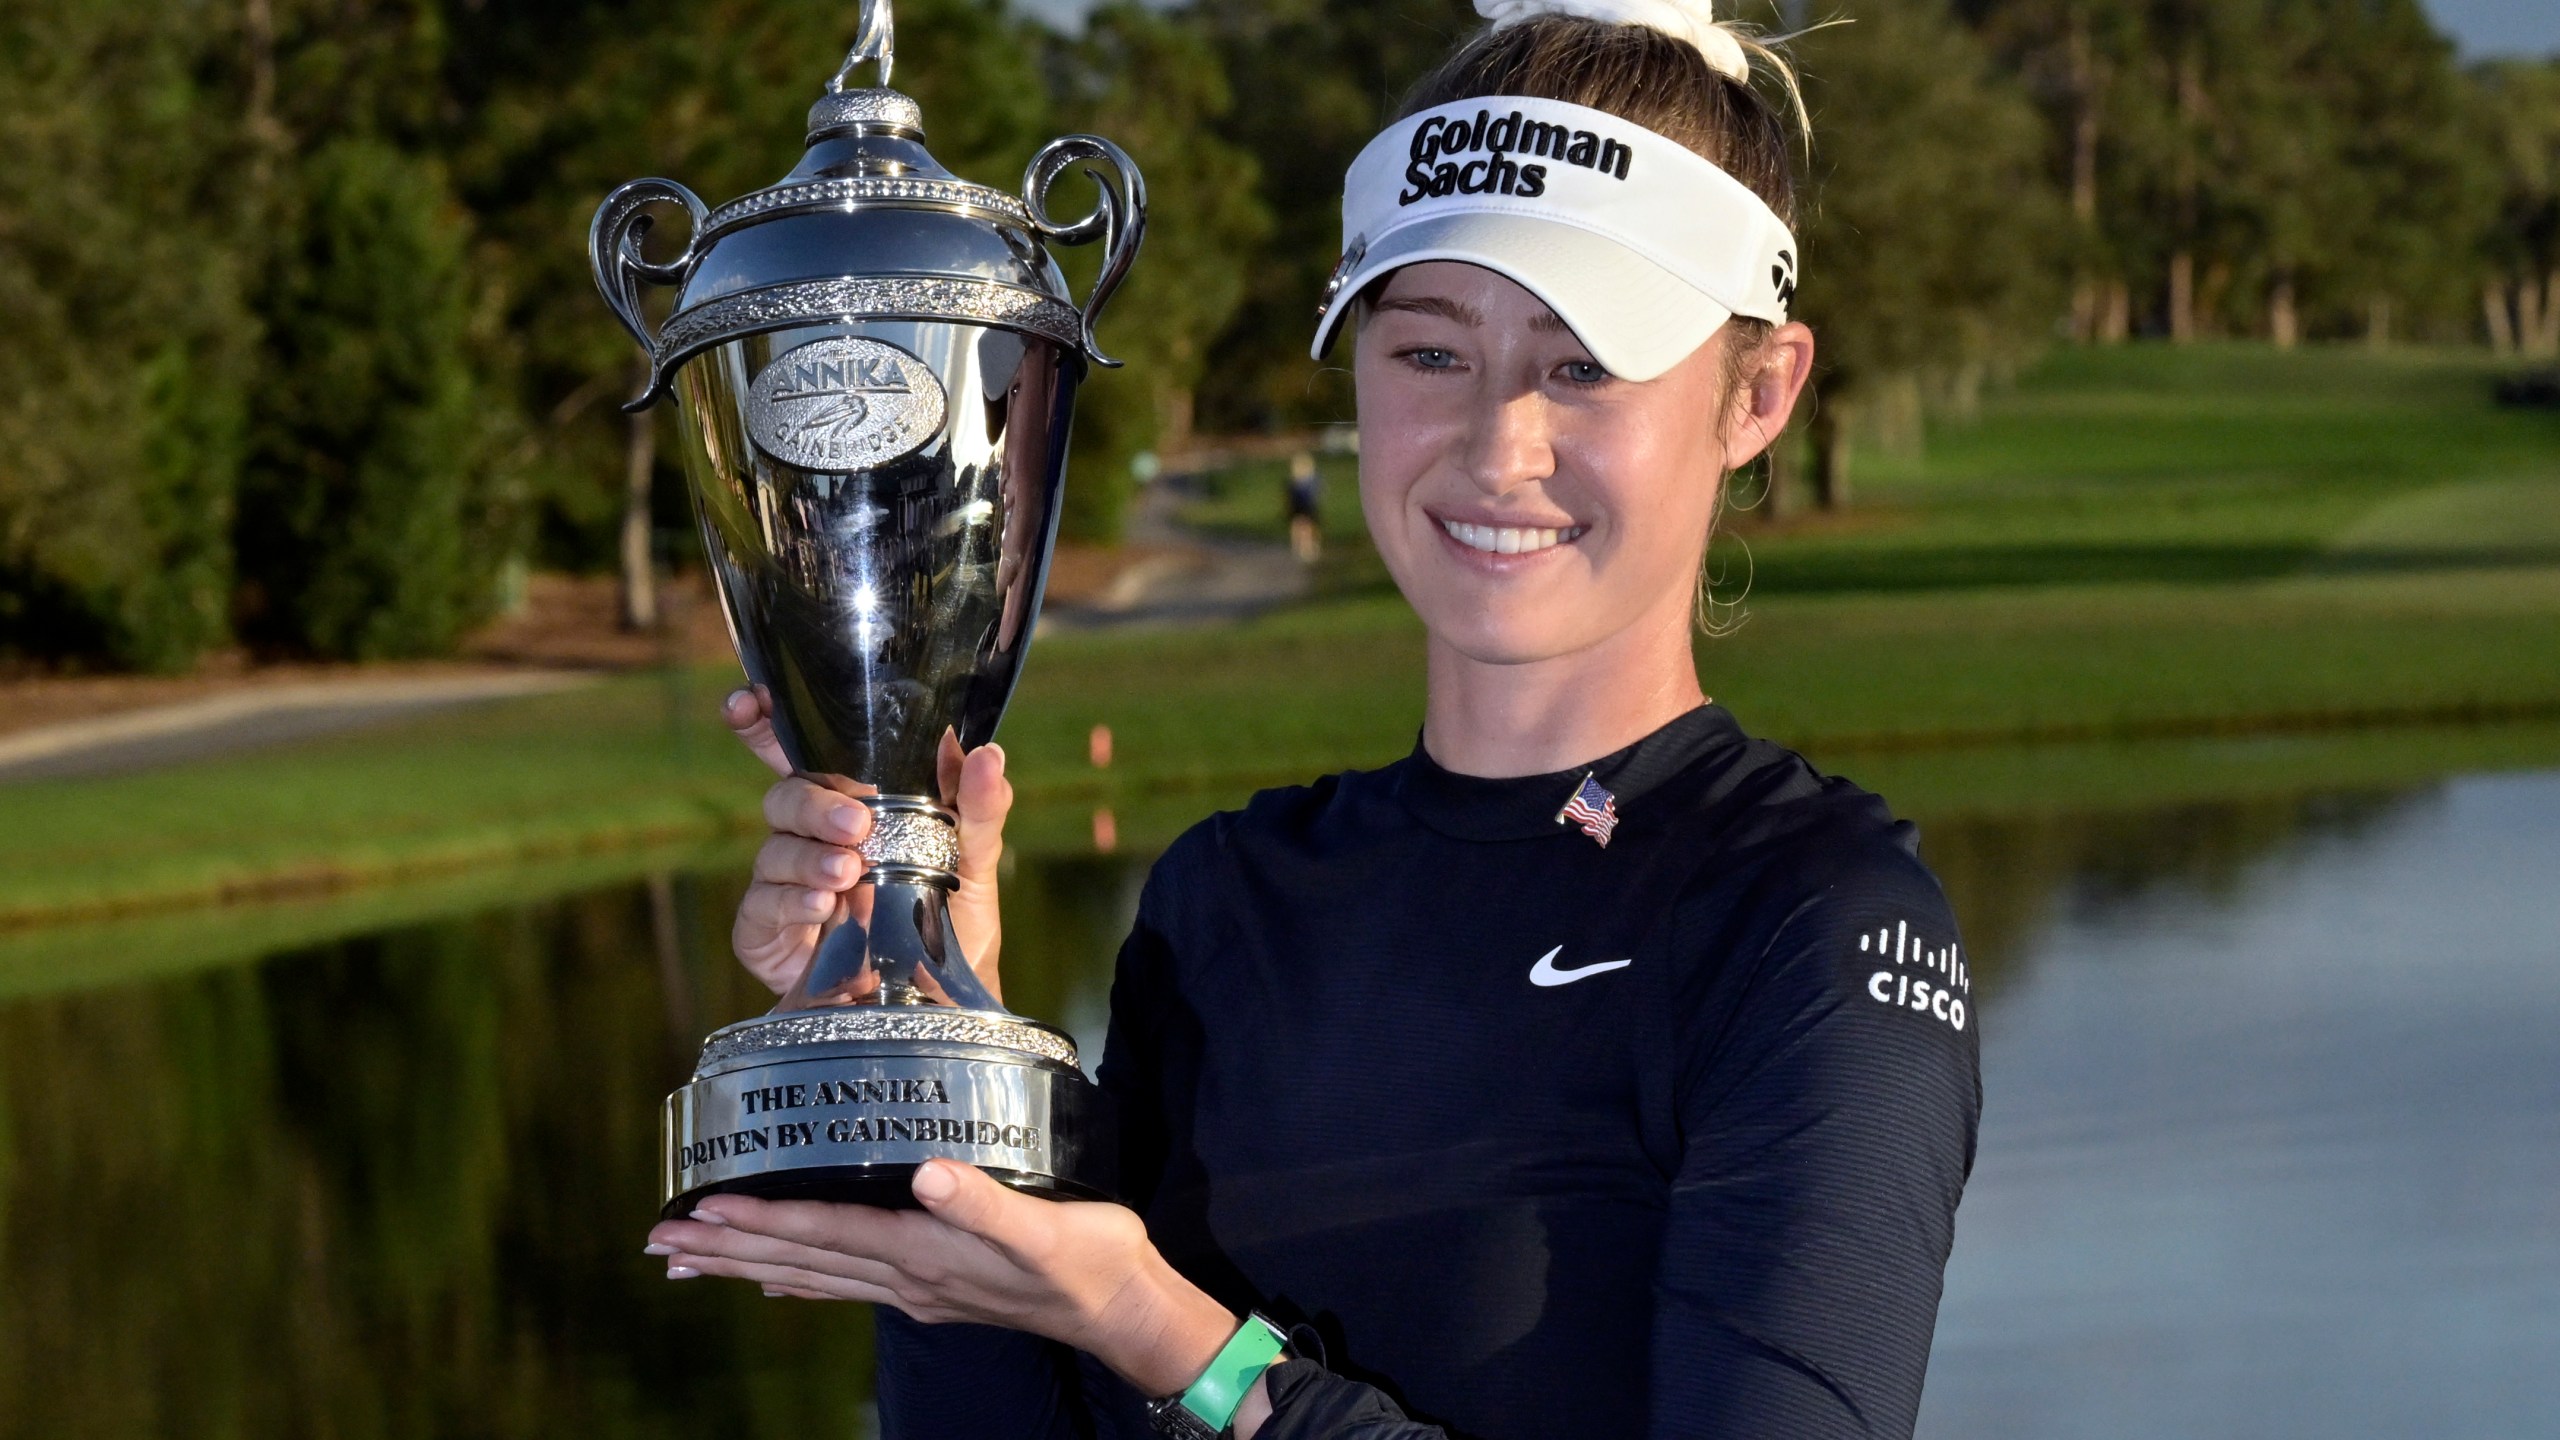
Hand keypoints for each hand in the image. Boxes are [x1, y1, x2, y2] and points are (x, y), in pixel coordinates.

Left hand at [647, 1162, 1239, 1398]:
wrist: (1122, 1310)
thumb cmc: (1089, 1260)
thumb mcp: (1045, 1226)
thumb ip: (983, 1202)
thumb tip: (925, 1173)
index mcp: (924, 1253)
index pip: (822, 1234)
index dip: (759, 1222)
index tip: (700, 1212)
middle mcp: (907, 1276)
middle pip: (800, 1262)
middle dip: (729, 1250)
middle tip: (661, 1242)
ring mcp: (916, 1288)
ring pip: (813, 1276)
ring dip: (749, 1266)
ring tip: (693, 1260)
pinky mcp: (932, 1286)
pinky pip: (845, 1283)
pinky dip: (800, 1278)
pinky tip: (778, 1280)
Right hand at [722, 687, 1012, 999]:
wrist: (944, 1010)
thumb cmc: (954, 931)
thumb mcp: (976, 866)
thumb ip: (981, 810)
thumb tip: (988, 756)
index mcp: (855, 806)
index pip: (798, 751)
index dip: (762, 720)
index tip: (748, 702)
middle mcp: (815, 839)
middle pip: (786, 796)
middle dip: (814, 804)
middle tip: (857, 825)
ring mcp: (788, 886)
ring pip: (773, 848)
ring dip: (808, 857)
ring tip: (848, 874)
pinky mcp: (768, 935)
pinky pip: (760, 906)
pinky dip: (790, 901)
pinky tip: (821, 909)